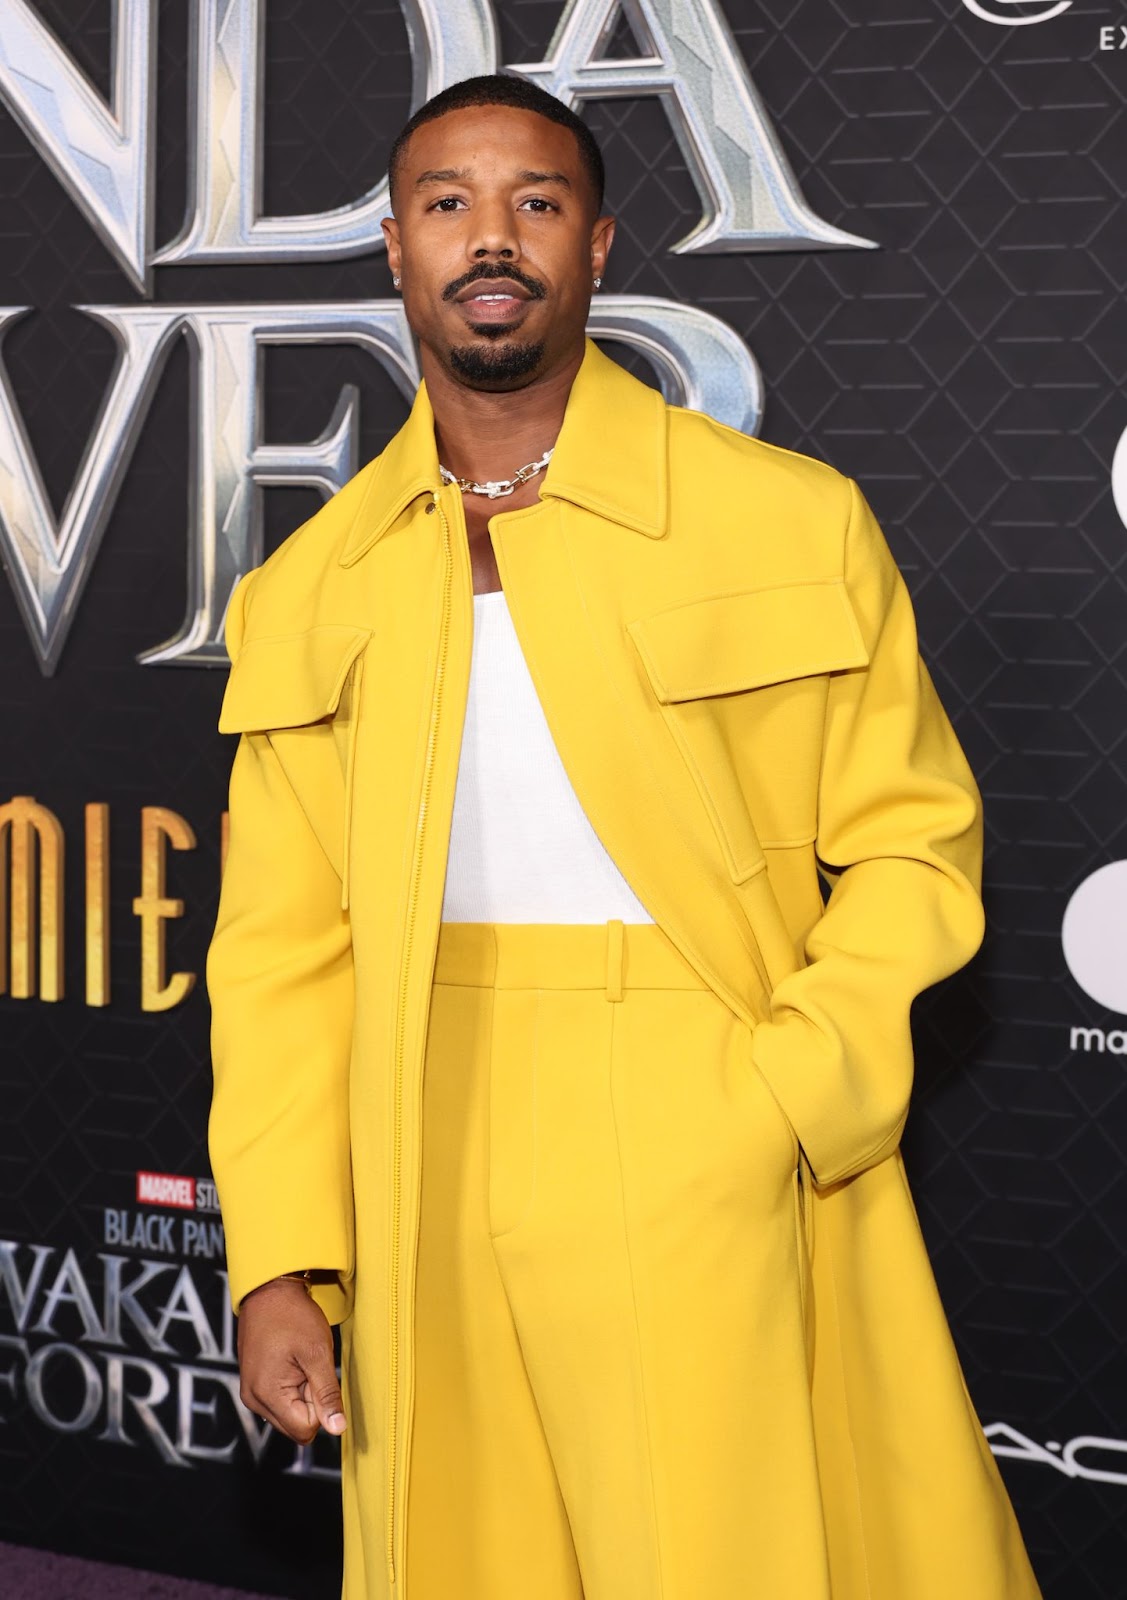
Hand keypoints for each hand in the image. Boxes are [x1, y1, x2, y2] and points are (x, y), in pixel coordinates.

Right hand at [237, 1278, 346, 1442]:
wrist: (269, 1291)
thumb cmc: (292, 1316)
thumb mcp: (318, 1353)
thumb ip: (327, 1394)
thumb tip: (337, 1428)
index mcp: (266, 1395)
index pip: (304, 1430)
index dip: (320, 1406)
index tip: (316, 1375)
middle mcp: (253, 1400)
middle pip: (295, 1425)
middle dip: (309, 1401)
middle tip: (308, 1366)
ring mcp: (250, 1392)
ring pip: (288, 1414)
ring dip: (301, 1393)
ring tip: (299, 1362)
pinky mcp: (252, 1384)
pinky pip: (279, 1401)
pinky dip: (291, 1386)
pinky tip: (291, 1362)